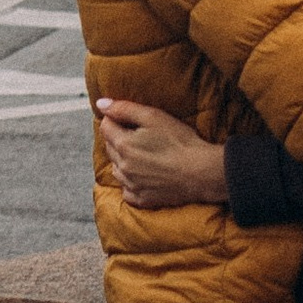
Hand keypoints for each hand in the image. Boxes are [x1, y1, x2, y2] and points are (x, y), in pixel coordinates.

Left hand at [96, 98, 229, 210]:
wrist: (201, 172)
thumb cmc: (180, 142)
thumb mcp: (153, 117)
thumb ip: (124, 109)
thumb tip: (101, 104)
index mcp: (123, 145)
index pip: (105, 127)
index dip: (115, 118)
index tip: (128, 118)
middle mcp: (123, 167)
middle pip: (110, 147)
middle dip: (119, 138)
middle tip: (139, 134)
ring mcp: (132, 184)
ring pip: (116, 169)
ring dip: (123, 160)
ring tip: (141, 154)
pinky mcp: (142, 198)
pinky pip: (127, 190)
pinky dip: (130, 182)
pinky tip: (142, 175)